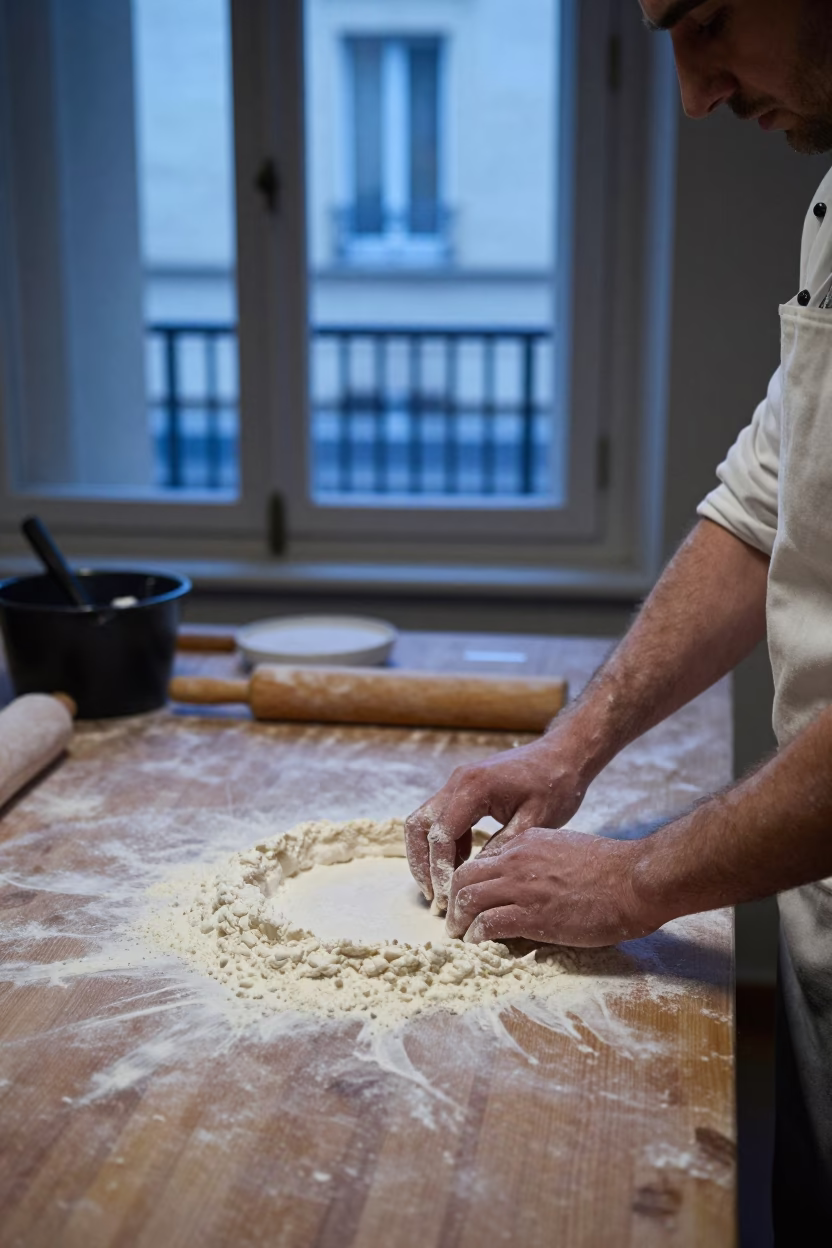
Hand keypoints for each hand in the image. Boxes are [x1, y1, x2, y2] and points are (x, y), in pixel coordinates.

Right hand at [405, 731, 593, 910]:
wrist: (563, 755)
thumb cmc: (555, 785)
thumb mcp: (535, 822)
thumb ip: (502, 848)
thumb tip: (475, 878)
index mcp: (474, 787)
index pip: (440, 835)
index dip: (439, 869)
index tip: (448, 898)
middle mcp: (458, 781)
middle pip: (418, 826)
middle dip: (422, 864)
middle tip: (435, 897)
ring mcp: (458, 783)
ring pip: (425, 822)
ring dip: (428, 855)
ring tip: (442, 887)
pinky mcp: (464, 789)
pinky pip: (441, 819)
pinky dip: (443, 844)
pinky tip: (460, 867)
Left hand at [445, 826, 662, 945]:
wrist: (633, 880)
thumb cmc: (610, 868)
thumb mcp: (566, 848)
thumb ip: (540, 857)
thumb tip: (527, 878)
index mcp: (526, 842)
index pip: (482, 859)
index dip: (470, 880)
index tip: (467, 897)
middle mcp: (516, 860)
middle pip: (465, 877)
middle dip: (453, 899)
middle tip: (453, 918)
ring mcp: (522, 887)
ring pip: (469, 899)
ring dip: (459, 920)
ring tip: (459, 935)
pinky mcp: (531, 915)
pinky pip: (488, 924)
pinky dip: (476, 935)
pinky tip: (477, 942)